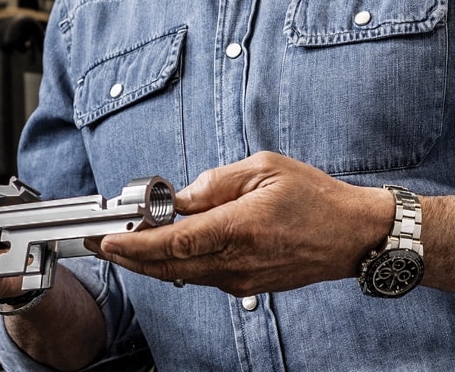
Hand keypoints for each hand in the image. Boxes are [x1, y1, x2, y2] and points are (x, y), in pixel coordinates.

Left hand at [89, 151, 388, 296]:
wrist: (354, 235)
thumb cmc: (315, 197)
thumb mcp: (264, 168)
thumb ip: (216, 182)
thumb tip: (179, 198)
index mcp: (241, 229)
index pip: (175, 243)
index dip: (135, 245)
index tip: (108, 240)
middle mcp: (239, 261)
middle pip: (170, 266)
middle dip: (130, 257)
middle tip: (100, 243)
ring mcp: (243, 279)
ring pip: (182, 275)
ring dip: (150, 261)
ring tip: (124, 241)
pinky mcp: (247, 285)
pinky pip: (201, 277)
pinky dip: (176, 265)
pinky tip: (163, 248)